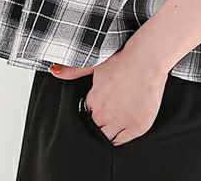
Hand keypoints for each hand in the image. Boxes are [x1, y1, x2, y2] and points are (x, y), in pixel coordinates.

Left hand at [48, 46, 167, 145]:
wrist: (146, 60)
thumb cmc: (122, 59)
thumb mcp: (95, 63)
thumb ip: (74, 71)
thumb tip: (53, 71)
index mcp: (93, 100)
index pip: (87, 115)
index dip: (93, 111)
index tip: (100, 107)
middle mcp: (105, 114)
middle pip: (96, 128)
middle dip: (100, 123)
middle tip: (109, 113)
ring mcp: (121, 122)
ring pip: (109, 137)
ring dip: (110, 131)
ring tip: (117, 119)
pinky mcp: (137, 127)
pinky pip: (124, 140)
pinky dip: (123, 135)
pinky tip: (125, 125)